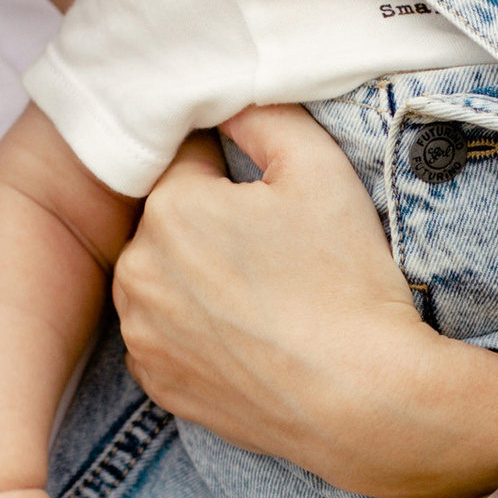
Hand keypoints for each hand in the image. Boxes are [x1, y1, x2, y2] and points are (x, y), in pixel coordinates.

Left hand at [112, 107, 497, 497]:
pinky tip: (246, 337)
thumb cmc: (346, 280)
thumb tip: (228, 98)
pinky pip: (164, 335)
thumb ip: (264, 114)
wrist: (361, 398)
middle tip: (276, 254)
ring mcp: (141, 333)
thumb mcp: (320, 168)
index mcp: (169, 206)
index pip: (188, 158)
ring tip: (261, 298)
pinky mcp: (156, 382)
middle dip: (209, 224)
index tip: (271, 203)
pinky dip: (193, 332)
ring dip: (194, 277)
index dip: (234, 172)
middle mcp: (136, 269)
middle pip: (169, 220)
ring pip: (161, 278)